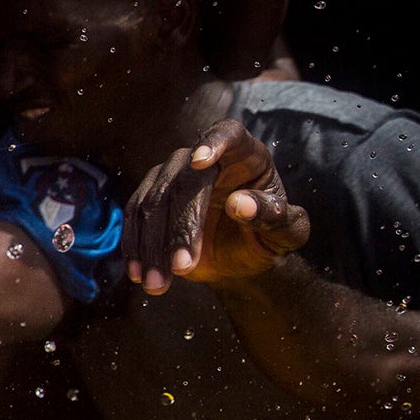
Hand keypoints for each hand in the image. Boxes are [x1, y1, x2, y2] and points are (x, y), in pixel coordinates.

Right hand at [125, 118, 310, 293]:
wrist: (239, 254)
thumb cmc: (267, 235)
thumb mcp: (285, 232)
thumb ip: (273, 216)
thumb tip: (238, 204)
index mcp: (244, 154)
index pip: (228, 134)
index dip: (214, 142)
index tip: (201, 160)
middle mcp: (202, 158)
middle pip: (184, 183)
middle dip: (180, 228)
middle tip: (183, 267)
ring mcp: (170, 175)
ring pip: (152, 203)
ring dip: (153, 247)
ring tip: (158, 284)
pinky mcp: (148, 197)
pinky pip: (134, 219)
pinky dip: (135, 248)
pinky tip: (139, 274)